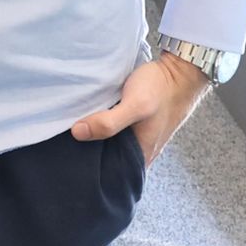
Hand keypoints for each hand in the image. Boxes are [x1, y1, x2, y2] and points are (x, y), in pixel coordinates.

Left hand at [72, 48, 210, 166]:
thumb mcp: (135, 105)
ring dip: (95, 138)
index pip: (111, 175)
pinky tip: (89, 119)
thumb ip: (109, 122)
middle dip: (89, 155)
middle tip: (65, 145)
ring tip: (71, 132)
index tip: (70, 162)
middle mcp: (140, 150)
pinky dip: (102, 126)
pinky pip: (113, 130)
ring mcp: (138, 136)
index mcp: (142, 156)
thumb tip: (78, 133)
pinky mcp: (134, 123)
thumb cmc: (161, 88)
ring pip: (110, 144)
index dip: (91, 172)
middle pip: (108, 160)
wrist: (180, 70)